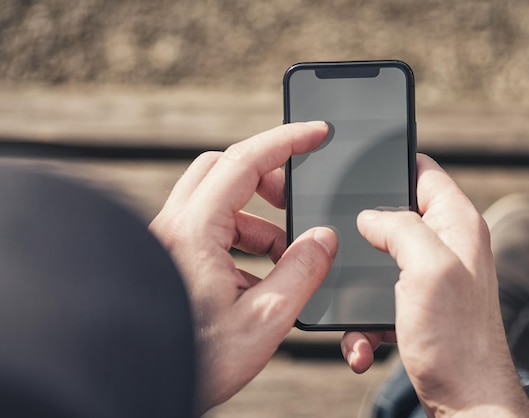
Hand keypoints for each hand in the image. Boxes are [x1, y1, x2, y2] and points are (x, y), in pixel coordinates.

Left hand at [149, 122, 337, 412]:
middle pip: (224, 169)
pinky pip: (208, 229)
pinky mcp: (168, 257)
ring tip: (283, 256)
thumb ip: (301, 273)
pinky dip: (238, 239)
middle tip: (296, 200)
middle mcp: (174, 227)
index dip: (287, 140)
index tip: (317, 132)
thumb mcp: (263, 321)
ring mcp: (167, 240)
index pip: (245, 161)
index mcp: (194, 232)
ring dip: (255, 219)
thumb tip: (323, 238)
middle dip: (267, 177)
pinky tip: (256, 278)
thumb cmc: (194, 360)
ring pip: (217, 202)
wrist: (135, 387)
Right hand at [341, 154, 528, 415]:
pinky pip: (378, 299)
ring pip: (378, 260)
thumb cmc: (455, 339)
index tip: (358, 168)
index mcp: (457, 224)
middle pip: (394, 216)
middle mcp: (446, 246)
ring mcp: (430, 277)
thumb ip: (400, 227)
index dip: (392, 163)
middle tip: (339, 243)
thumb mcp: (428, 268)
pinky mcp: (415, 305)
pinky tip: (363, 342)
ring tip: (354, 313)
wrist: (465, 401)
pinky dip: (364, 320)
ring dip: (358, 286)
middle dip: (363, 232)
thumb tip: (370, 216)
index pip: (425, 171)